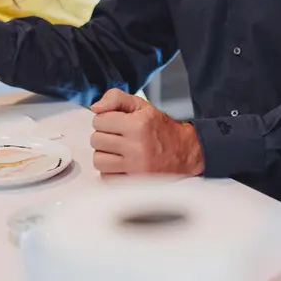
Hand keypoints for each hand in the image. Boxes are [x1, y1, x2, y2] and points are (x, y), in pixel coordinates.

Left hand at [88, 89, 202, 176]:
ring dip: (105, 155)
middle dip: (104, 137)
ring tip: (118, 151)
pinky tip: (122, 164)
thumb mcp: (142, 106)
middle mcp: (136, 146)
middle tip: (118, 137)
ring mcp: (135, 167)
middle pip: (96, 140)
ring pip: (98, 160)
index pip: (99, 120)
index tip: (115, 123)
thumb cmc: (161, 129)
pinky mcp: (134, 182)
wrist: (184, 152)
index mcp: (137, 125)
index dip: (105, 120)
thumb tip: (96, 108)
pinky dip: (110, 171)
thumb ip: (116, 98)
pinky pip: (106, 177)